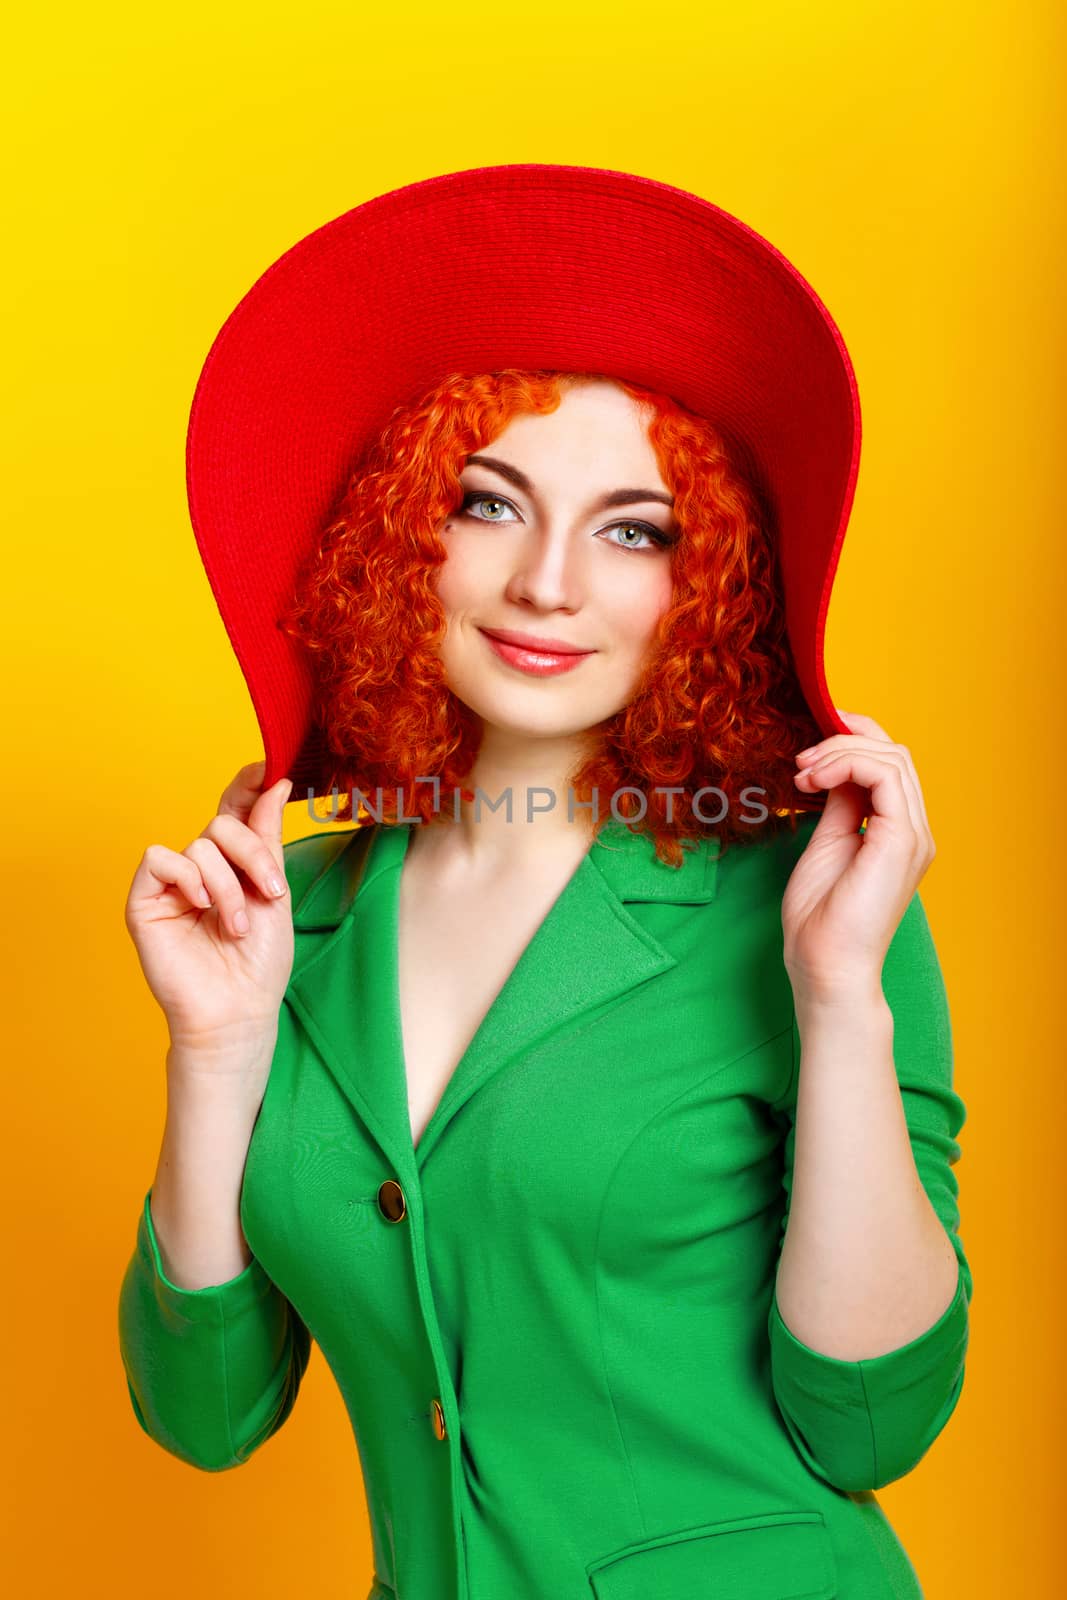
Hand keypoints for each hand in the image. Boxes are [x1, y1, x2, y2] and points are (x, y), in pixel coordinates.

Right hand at [124, 761, 294, 1053]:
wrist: (238, 1010)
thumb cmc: (259, 962)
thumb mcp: (274, 891)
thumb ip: (267, 837)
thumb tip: (275, 781)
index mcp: (234, 865)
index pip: (234, 811)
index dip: (246, 785)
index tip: (268, 770)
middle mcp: (201, 869)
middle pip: (222, 823)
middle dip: (253, 853)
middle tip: (270, 893)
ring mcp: (172, 885)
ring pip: (199, 844)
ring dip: (228, 885)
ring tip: (235, 925)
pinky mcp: (145, 901)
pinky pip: (160, 859)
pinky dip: (188, 878)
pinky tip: (202, 907)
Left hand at [784, 710, 935, 1002]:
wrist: (824, 966)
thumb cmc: (820, 919)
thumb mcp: (827, 844)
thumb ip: (840, 805)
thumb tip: (835, 769)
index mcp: (898, 833)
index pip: (890, 766)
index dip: (855, 739)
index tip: (810, 742)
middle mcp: (914, 831)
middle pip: (896, 754)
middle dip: (844, 741)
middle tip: (801, 759)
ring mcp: (913, 836)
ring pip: (892, 759)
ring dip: (840, 752)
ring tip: (803, 773)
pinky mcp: (901, 840)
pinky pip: (884, 777)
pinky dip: (846, 766)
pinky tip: (814, 780)